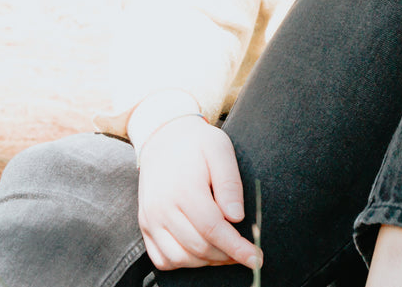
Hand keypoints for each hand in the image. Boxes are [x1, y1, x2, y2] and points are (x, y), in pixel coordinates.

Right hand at [136, 116, 260, 271]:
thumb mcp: (220, 151)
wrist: (164, 139)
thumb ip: (229, 183)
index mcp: (184, 189)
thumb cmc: (198, 144)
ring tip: (227, 252)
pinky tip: (202, 253)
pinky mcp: (144, 226)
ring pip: (179, 258)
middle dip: (227, 255)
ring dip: (207, 262)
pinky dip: (183, 263)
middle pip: (198, 246)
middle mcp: (162, 209)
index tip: (256, 258)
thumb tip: (237, 217)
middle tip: (247, 252)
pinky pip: (161, 258)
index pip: (213, 229)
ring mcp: (150, 220)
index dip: (236, 247)